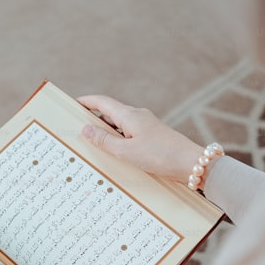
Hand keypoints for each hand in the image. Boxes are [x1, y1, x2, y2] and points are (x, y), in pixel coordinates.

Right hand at [78, 94, 204, 182]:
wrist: (191, 163)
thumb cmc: (159, 155)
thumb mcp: (126, 151)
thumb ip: (104, 140)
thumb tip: (85, 129)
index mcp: (129, 115)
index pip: (103, 102)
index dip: (87, 101)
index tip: (74, 102)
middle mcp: (138, 116)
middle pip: (111, 112)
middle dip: (94, 117)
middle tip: (78, 125)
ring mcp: (146, 125)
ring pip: (120, 124)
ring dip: (106, 130)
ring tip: (92, 141)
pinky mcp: (153, 136)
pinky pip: (129, 133)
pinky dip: (118, 138)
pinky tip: (116, 150)